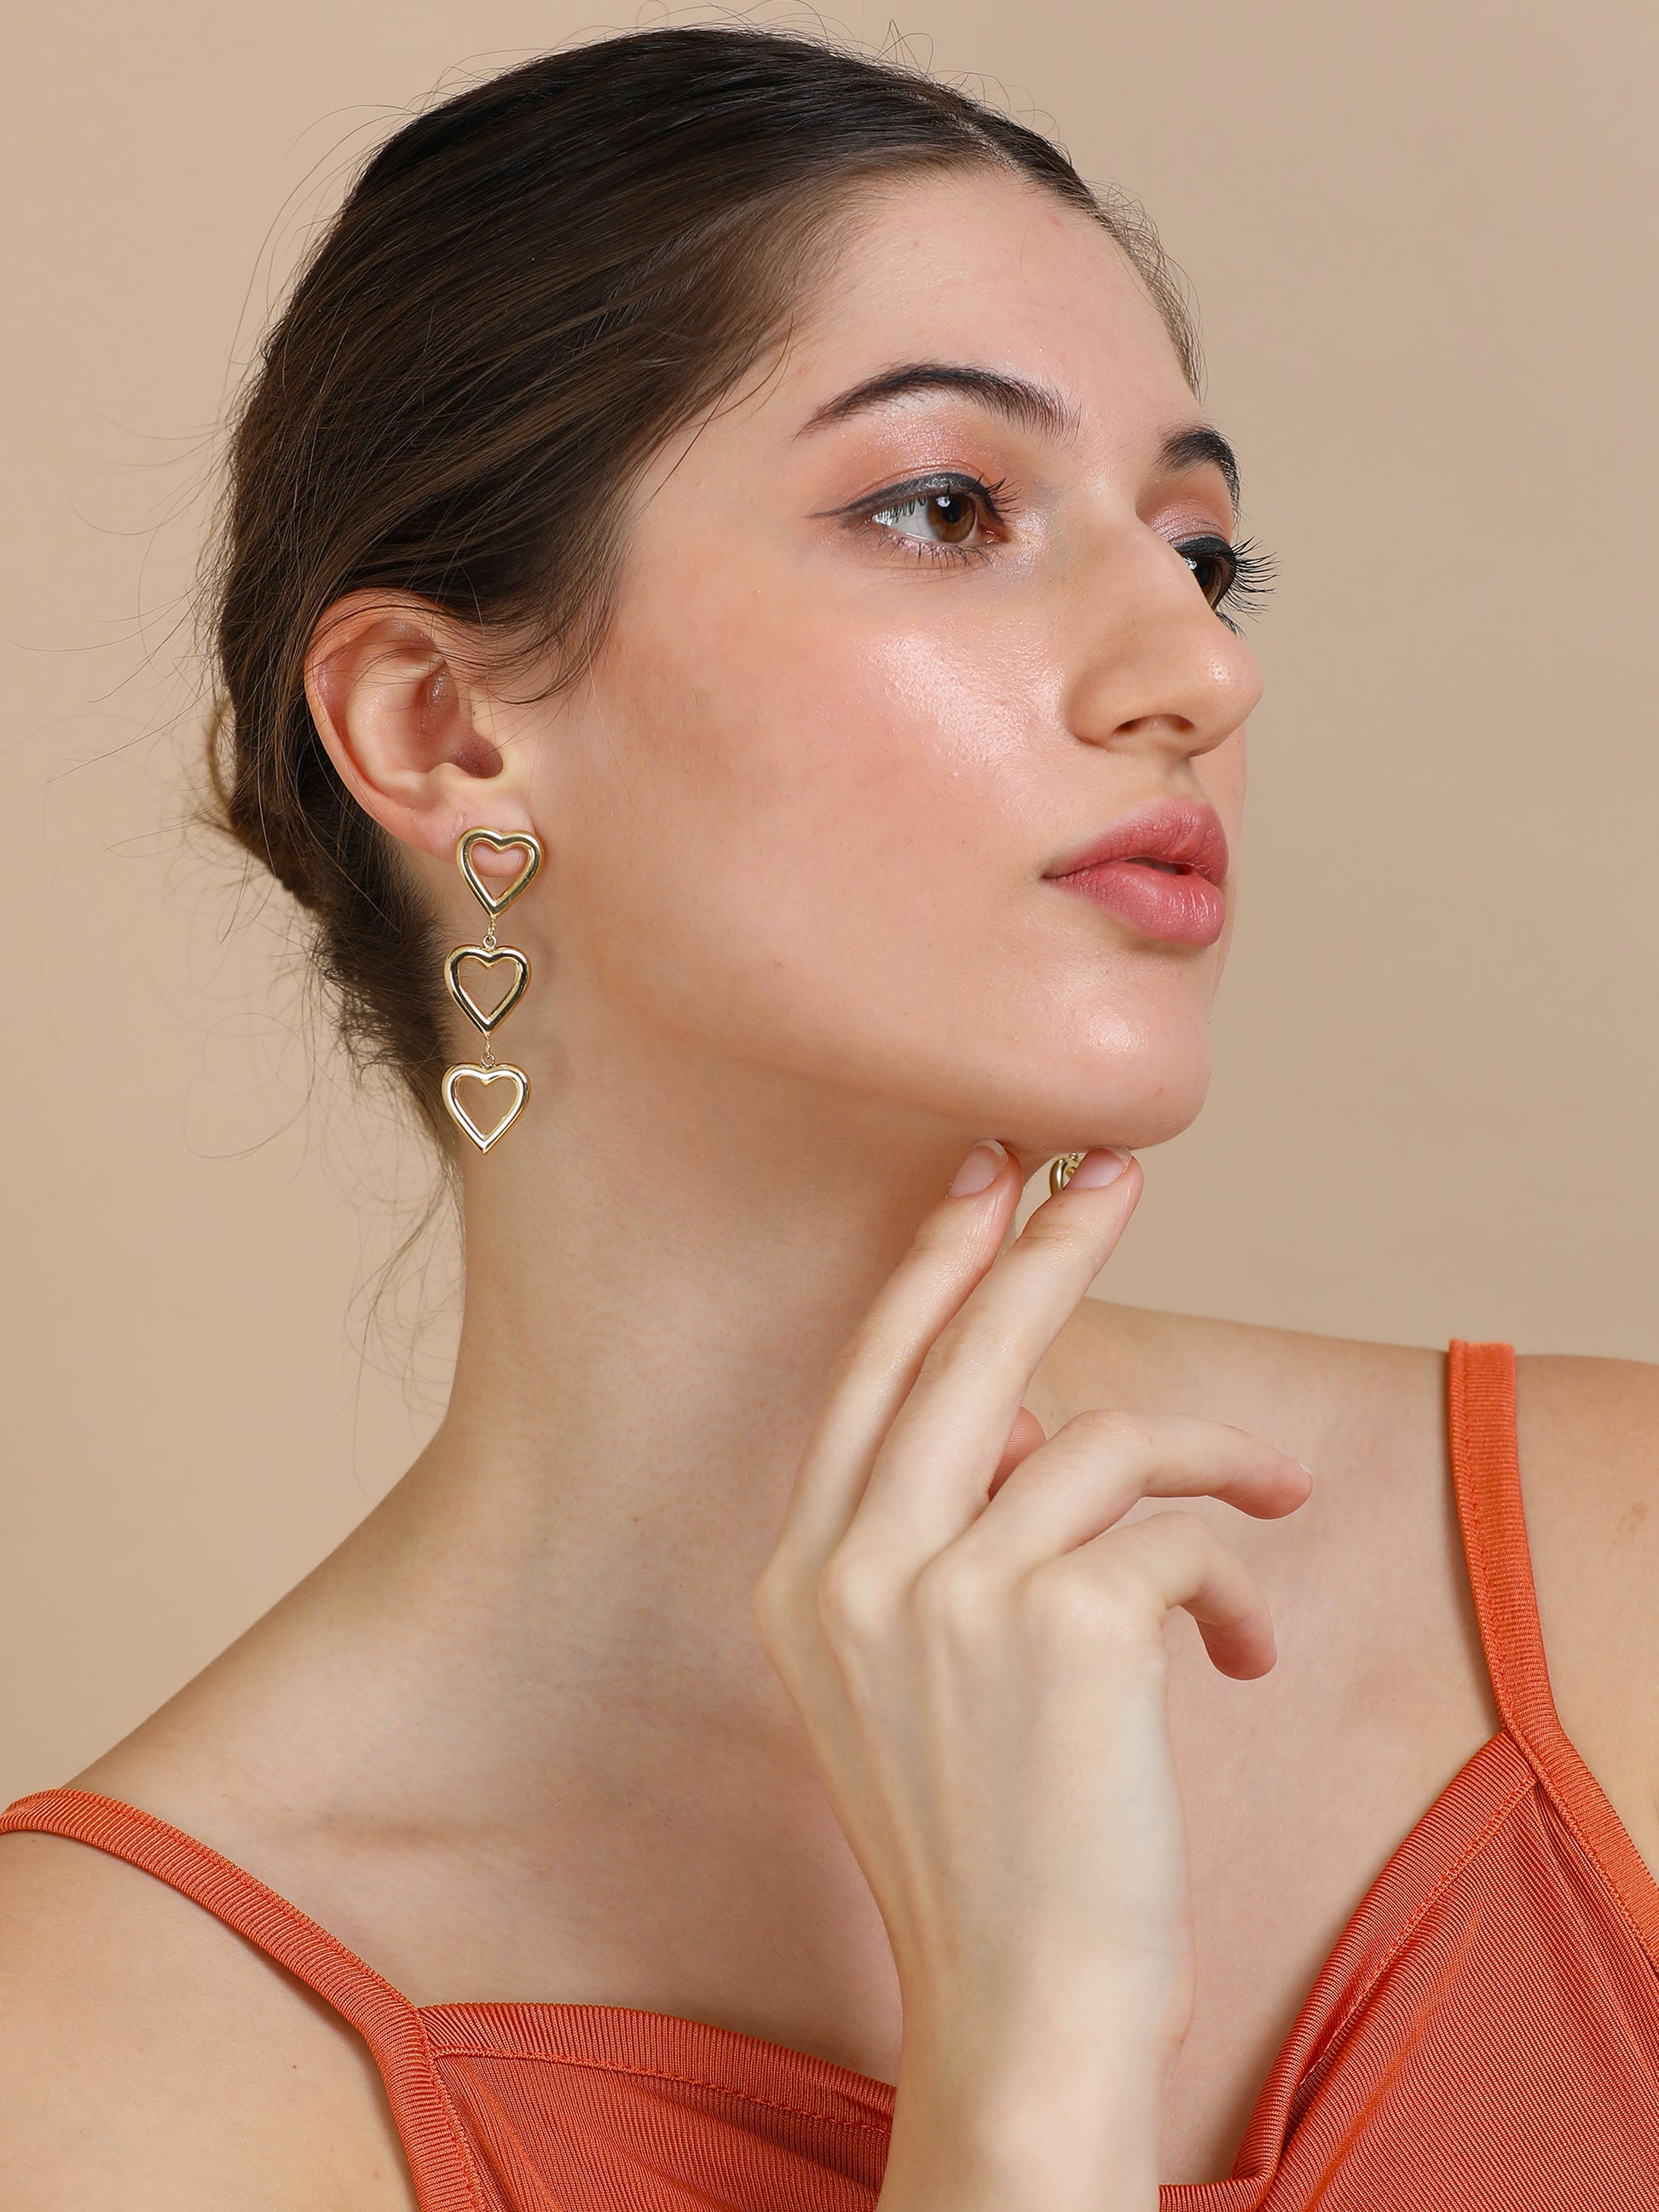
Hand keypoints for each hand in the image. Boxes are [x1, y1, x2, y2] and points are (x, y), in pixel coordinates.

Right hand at [751, 1142, 1311, 2211]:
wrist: (1019, 2000)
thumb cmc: (985, 1837)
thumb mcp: (906, 1679)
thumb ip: (935, 1544)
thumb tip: (1025, 1430)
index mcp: (798, 1575)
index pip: (866, 1379)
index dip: (926, 1269)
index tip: (977, 1178)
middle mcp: (850, 1570)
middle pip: (961, 1356)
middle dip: (1044, 1246)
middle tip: (1111, 1170)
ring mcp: (944, 1594)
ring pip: (1101, 1441)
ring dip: (1211, 1454)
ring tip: (1280, 1484)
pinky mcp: (1058, 1625)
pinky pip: (1175, 1535)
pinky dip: (1232, 1578)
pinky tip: (1243, 1649)